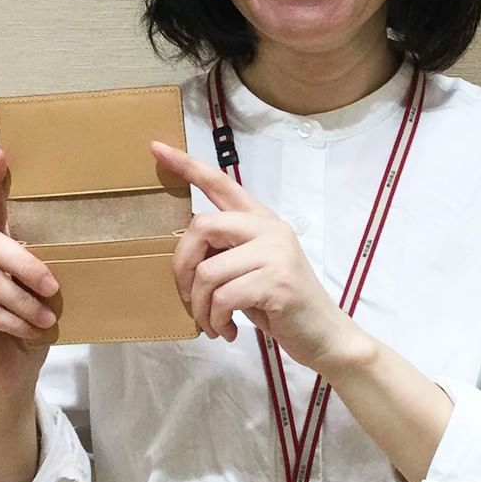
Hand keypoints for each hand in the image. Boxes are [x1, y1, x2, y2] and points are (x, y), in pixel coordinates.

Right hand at [0, 148, 59, 395]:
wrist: (13, 371)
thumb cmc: (32, 322)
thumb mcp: (42, 289)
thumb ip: (43, 264)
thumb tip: (73, 247)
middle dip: (25, 263)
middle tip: (53, 286)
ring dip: (25, 302)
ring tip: (46, 318)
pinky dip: (14, 321)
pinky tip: (31, 330)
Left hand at [151, 140, 357, 372]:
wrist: (324, 333)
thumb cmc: (281, 303)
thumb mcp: (253, 267)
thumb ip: (227, 251)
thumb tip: (186, 255)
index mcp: (261, 219)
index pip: (221, 182)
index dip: (186, 166)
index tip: (156, 148)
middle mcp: (268, 227)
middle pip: (202, 226)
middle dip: (181, 266)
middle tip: (186, 297)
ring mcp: (275, 252)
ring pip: (207, 270)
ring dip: (200, 307)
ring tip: (212, 324)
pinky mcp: (276, 281)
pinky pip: (223, 297)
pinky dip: (216, 320)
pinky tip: (227, 331)